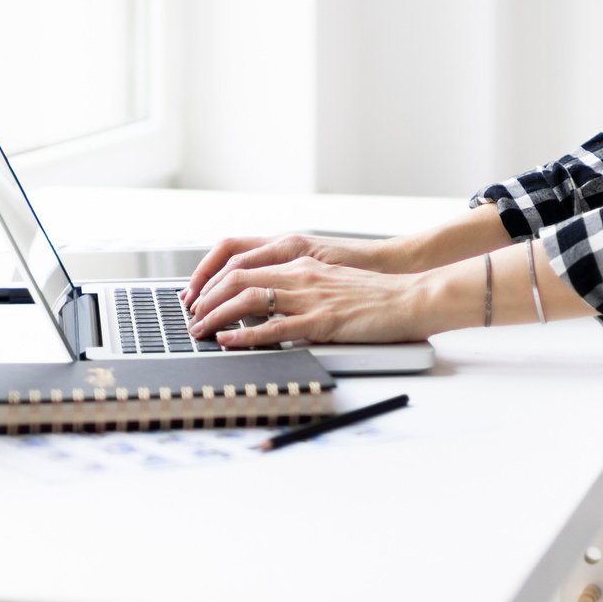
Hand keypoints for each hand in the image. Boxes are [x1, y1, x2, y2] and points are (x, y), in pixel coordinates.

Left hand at [184, 255, 447, 347]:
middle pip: (236, 276)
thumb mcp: (330, 280)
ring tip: (199, 330)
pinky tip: (228, 341)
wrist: (411, 296)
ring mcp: (310, 296)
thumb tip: (269, 303)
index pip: (240, 260)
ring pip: (248, 298)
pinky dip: (245, 334)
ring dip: (216, 315)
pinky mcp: (322, 320)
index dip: (211, 278)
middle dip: (205, 297)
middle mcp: (300, 273)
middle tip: (190, 317)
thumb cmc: (375, 294)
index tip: (196, 296)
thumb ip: (300, 285)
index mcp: (300, 260)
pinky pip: (274, 327)